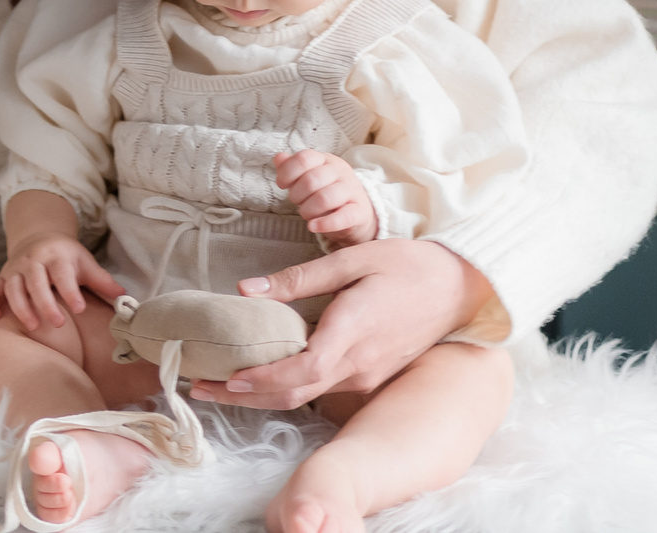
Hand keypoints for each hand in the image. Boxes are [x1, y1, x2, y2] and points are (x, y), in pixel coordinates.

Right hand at [0, 232, 122, 332]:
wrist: (38, 238)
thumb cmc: (66, 257)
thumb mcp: (85, 263)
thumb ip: (102, 281)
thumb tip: (125, 299)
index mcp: (56, 256)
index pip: (62, 273)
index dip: (70, 290)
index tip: (80, 308)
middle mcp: (33, 260)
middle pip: (35, 280)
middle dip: (45, 302)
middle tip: (58, 323)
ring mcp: (15, 269)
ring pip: (13, 286)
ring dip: (21, 306)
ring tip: (33, 326)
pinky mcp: (2, 277)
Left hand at [190, 238, 494, 409]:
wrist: (458, 287)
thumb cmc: (405, 265)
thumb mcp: (351, 260)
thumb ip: (298, 278)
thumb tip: (244, 289)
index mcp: (353, 334)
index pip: (302, 371)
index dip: (262, 380)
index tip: (226, 378)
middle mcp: (359, 364)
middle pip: (295, 393)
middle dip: (244, 396)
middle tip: (198, 387)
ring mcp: (366, 374)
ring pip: (306, 394)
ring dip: (260, 395)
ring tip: (218, 386)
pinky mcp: (369, 374)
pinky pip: (322, 387)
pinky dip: (285, 387)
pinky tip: (259, 376)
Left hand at [275, 149, 376, 246]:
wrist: (357, 213)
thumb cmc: (325, 192)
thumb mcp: (308, 177)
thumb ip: (292, 167)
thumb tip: (279, 158)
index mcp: (326, 160)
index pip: (304, 158)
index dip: (287, 172)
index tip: (282, 185)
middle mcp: (341, 172)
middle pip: (312, 179)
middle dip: (297, 194)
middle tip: (297, 203)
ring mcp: (353, 191)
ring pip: (325, 198)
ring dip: (308, 210)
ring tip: (306, 214)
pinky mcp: (360, 212)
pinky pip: (342, 217)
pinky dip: (324, 224)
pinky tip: (313, 227)